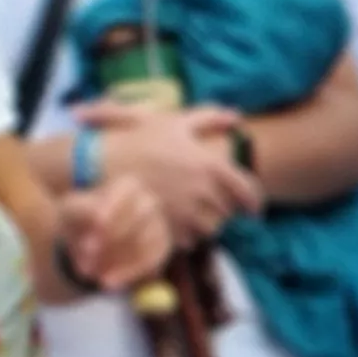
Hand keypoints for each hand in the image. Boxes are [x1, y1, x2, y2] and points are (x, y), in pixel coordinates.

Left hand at [55, 178, 172, 294]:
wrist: (89, 239)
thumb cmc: (78, 218)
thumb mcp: (70, 211)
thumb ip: (81, 212)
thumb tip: (96, 221)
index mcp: (127, 187)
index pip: (125, 195)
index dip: (112, 209)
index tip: (97, 225)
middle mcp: (147, 203)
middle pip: (138, 219)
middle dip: (112, 239)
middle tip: (86, 254)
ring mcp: (158, 226)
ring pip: (144, 244)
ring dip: (117, 260)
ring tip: (87, 271)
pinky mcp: (160, 249)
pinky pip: (150, 263)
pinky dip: (128, 274)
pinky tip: (107, 283)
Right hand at [76, 100, 255, 240]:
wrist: (102, 164)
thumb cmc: (140, 141)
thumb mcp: (173, 123)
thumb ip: (208, 118)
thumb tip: (236, 117)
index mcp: (211, 166)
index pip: (249, 191)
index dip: (255, 202)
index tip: (254, 209)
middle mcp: (203, 192)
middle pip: (229, 212)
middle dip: (222, 209)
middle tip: (210, 204)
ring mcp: (186, 213)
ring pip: (211, 229)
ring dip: (207, 223)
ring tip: (192, 215)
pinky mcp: (168, 229)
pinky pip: (189, 240)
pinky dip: (187, 235)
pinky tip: (174, 222)